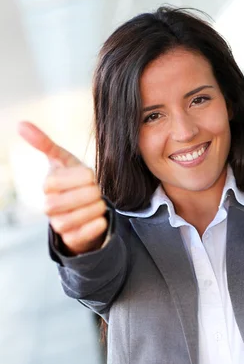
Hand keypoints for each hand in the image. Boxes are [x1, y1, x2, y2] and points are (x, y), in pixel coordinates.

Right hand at [18, 122, 107, 254]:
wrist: (86, 206)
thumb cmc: (73, 180)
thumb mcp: (63, 160)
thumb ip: (44, 143)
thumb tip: (20, 124)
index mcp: (47, 187)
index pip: (54, 182)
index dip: (77, 177)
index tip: (91, 175)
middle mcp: (49, 207)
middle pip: (58, 204)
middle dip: (85, 194)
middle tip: (97, 191)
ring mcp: (59, 225)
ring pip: (68, 222)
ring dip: (91, 210)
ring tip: (100, 203)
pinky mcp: (72, 239)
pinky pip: (78, 237)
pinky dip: (94, 227)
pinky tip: (102, 219)